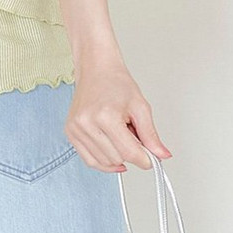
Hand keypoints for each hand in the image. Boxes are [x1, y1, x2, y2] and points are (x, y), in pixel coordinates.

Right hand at [66, 52, 171, 172]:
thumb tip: (162, 155)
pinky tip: (113, 154)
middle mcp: (87, 124)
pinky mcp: (70, 133)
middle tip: (134, 137)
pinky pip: (89, 160)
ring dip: (117, 157)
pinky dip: (103, 162)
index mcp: (106, 116)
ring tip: (120, 136)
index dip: (144, 159)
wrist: (96, 70)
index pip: (129, 152)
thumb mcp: (140, 107)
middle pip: (117, 158)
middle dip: (130, 154)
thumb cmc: (116, 83)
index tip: (151, 160)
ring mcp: (75, 130)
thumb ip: (151, 135)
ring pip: (103, 162)